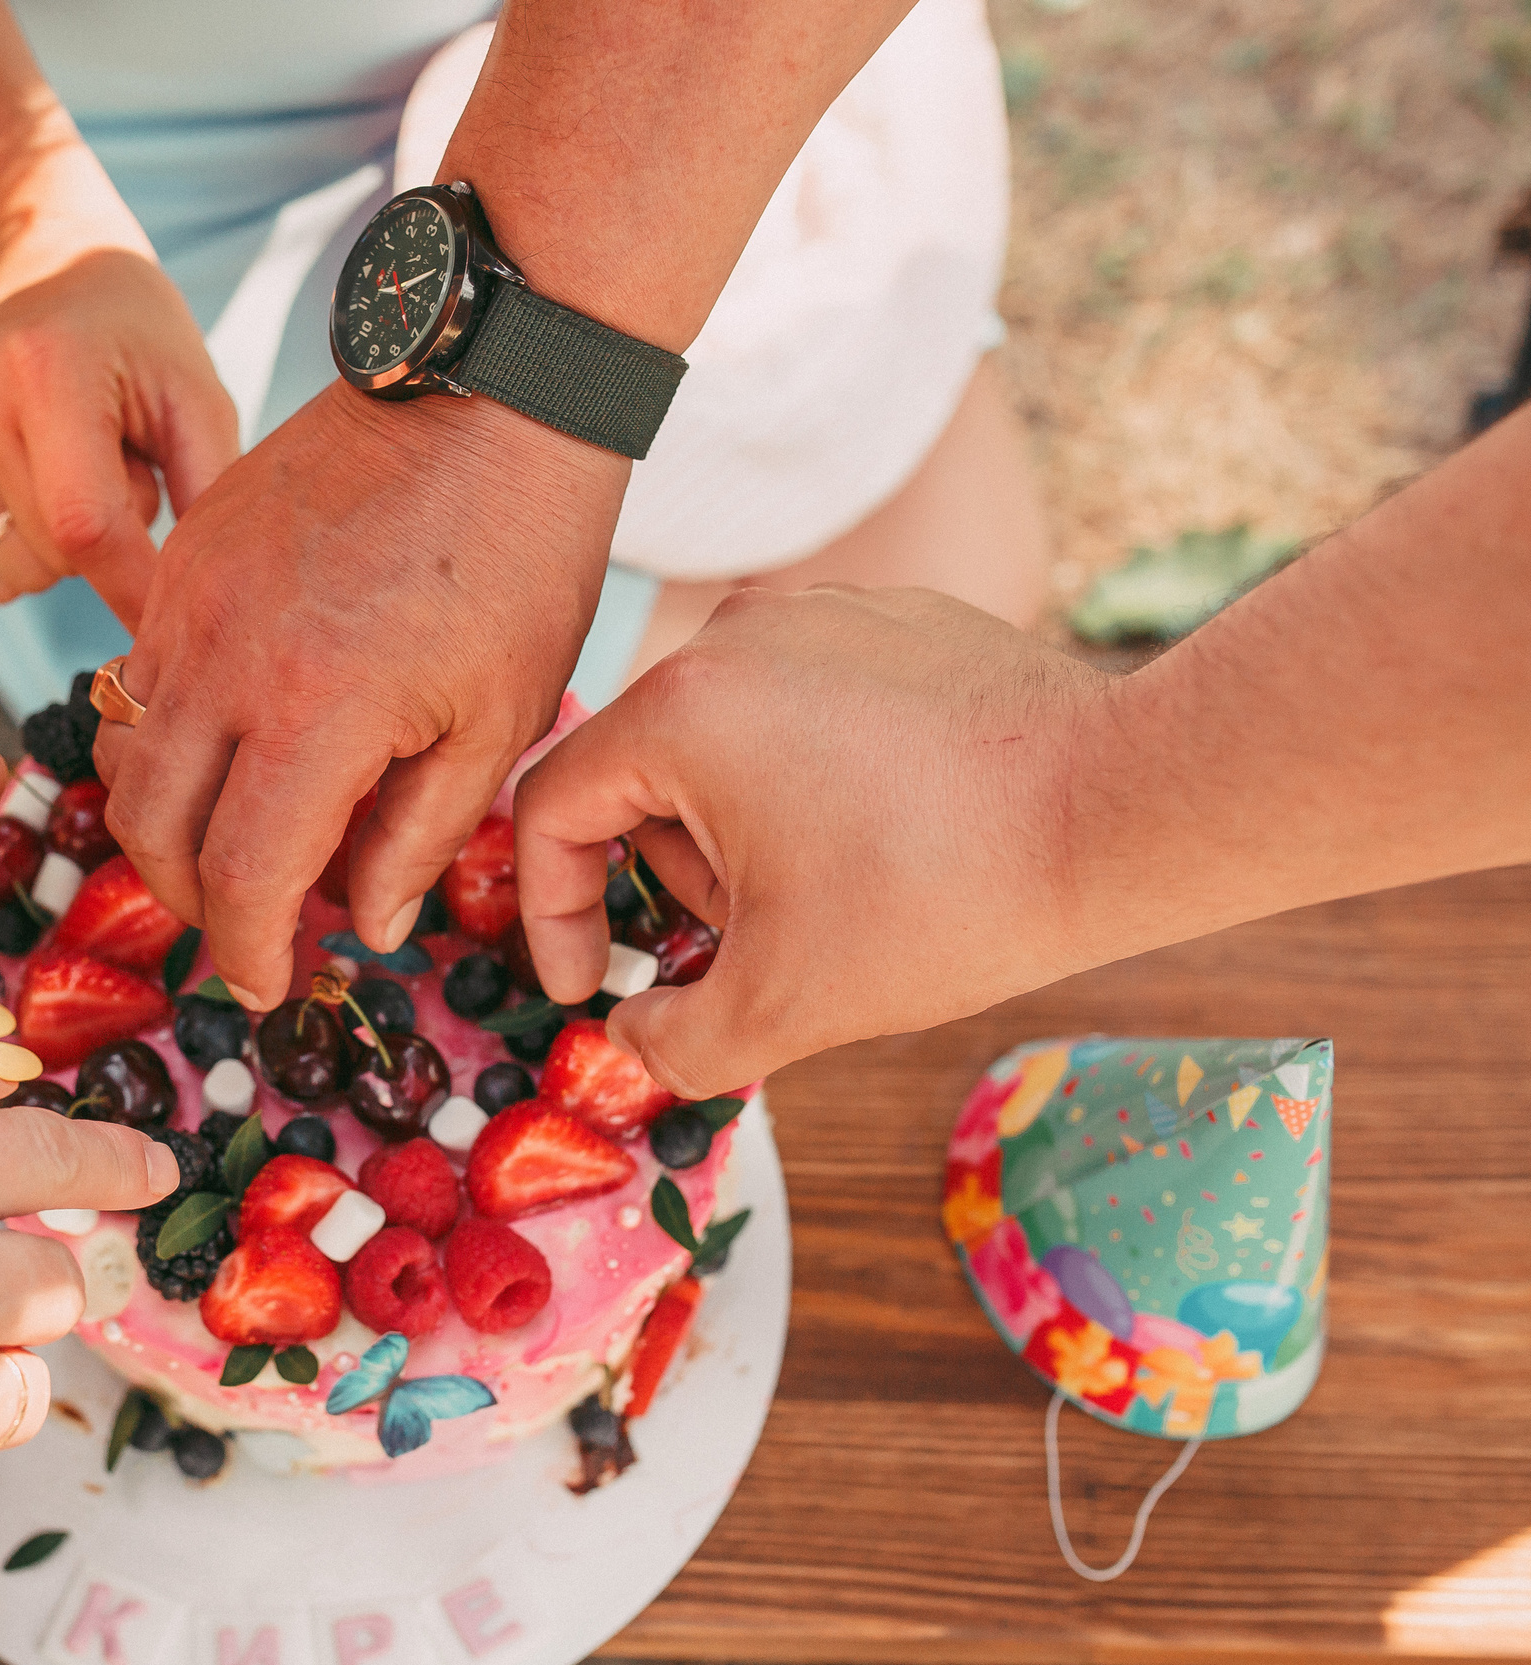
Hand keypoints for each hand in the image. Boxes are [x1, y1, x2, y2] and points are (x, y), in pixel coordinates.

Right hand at [0, 249, 236, 625]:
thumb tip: (196, 598)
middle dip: (108, 543)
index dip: (133, 588)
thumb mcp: (197, 396)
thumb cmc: (138, 344)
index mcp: (47, 367)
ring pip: (14, 575)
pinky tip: (32, 485)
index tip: (172, 628)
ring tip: (75, 472)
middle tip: (121, 470)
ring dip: (64, 552)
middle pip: (54, 556)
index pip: (87, 522)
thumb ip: (207, 490)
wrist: (45, 278)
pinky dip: (21, 553)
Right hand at [95, 384, 630, 1007]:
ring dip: (168, 819)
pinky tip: (234, 741)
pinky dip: (166, 732)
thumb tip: (371, 923)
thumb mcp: (501, 721)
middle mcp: (225, 659)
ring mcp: (190, 599)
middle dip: (193, 901)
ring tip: (238, 839)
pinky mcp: (186, 554)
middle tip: (249, 924)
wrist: (489, 389)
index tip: (270, 985)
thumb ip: (422, 837)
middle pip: (152, 829)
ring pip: (128, 752)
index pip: (240, 878)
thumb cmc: (521, 556)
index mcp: (315, 713)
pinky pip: (138, 672)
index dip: (247, 952)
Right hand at [513, 586, 1098, 1097]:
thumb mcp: (781, 1006)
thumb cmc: (944, 899)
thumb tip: (630, 1041)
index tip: (592, 987)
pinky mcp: (892, 619)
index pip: (549, 810)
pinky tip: (888, 836)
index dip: (552, 915)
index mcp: (680, 711)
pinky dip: (815, 777)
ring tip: (833, 892)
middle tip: (752, 947)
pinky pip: (804, 703)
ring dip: (741, 831)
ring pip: (720, 739)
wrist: (1121, 812)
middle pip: (637, 775)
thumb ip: (670, 1043)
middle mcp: (734, 637)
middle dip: (676, 878)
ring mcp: (819, 615)